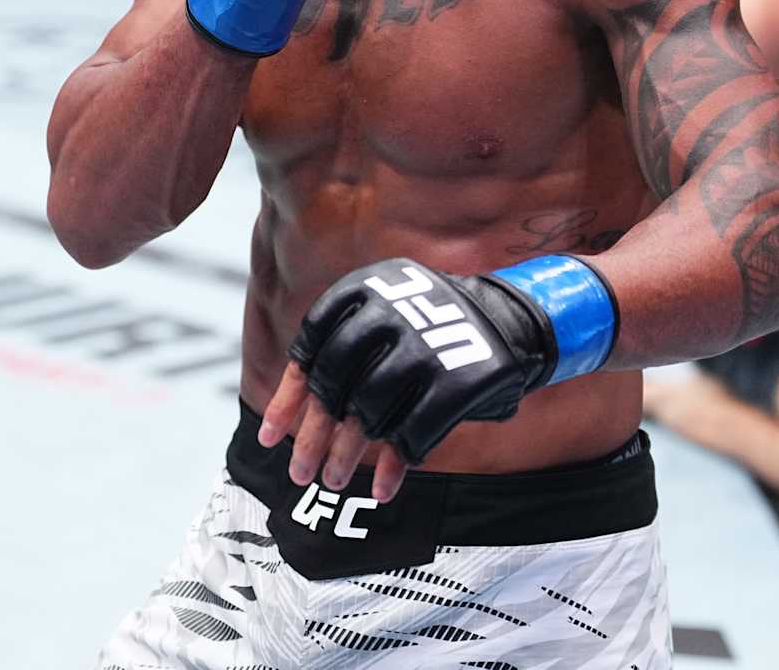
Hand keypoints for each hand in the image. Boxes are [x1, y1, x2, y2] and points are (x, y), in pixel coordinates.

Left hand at [257, 257, 559, 503]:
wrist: (507, 318)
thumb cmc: (426, 331)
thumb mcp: (380, 322)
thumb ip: (337, 359)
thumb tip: (285, 428)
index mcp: (365, 289)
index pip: (311, 348)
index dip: (288, 399)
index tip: (271, 440)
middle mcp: (392, 312)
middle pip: (335, 383)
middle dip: (314, 436)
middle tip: (300, 474)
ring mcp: (426, 345)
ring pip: (369, 411)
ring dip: (346, 453)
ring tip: (331, 482)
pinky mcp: (458, 379)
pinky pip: (414, 431)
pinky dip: (394, 464)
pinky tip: (381, 488)